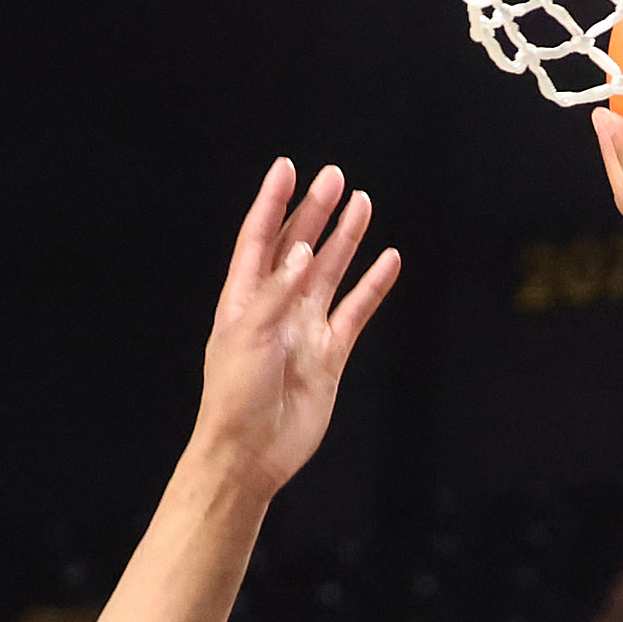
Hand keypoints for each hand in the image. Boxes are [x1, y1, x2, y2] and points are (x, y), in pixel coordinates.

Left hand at [191, 160, 401, 496]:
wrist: (252, 453)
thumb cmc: (235, 396)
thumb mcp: (248, 335)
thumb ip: (278, 292)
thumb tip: (302, 251)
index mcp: (244, 298)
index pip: (260, 239)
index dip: (273, 203)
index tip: (287, 168)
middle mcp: (276, 307)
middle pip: (298, 247)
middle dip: (315, 212)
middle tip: (335, 178)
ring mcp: (305, 329)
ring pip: (330, 273)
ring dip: (346, 241)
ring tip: (363, 204)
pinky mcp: (330, 354)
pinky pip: (356, 312)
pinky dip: (372, 287)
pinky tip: (387, 261)